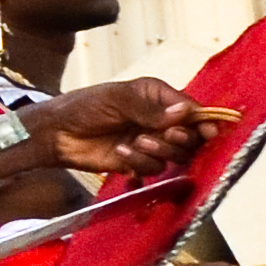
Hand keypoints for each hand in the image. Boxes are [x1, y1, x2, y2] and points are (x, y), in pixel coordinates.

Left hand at [36, 77, 228, 179]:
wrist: (56, 134)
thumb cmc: (83, 107)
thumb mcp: (116, 100)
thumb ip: (150, 109)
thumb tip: (185, 112)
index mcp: (156, 96)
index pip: (190, 109)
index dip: (203, 121)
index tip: (208, 132)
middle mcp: (158, 120)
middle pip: (191, 135)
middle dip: (183, 138)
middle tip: (168, 136)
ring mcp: (150, 142)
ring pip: (176, 154)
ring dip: (160, 151)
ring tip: (137, 142)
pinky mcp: (138, 162)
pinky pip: (155, 168)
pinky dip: (140, 163)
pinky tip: (121, 152)